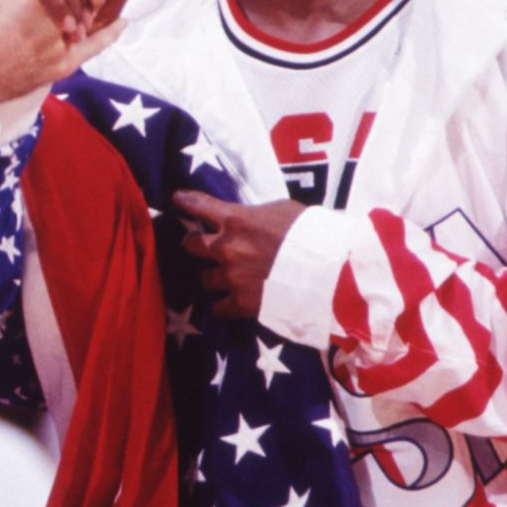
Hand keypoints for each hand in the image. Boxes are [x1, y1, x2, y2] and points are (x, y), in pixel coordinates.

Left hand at [171, 190, 304, 321]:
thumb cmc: (312, 233)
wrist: (329, 271)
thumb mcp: (284, 210)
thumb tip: (251, 220)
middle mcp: (226, 248)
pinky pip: (218, 308)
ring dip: (213, 277)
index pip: (199, 205)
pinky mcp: (241, 304)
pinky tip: (231, 303)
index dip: (186, 201)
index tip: (178, 199)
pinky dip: (224, 305)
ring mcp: (231, 277)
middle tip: (200, 246)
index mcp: (236, 220)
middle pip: (190, 245)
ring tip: (225, 278)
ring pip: (205, 279)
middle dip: (193, 244)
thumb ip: (258, 215)